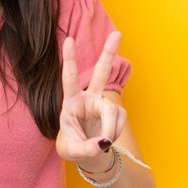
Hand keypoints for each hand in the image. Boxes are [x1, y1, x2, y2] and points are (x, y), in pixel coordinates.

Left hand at [55, 31, 126, 169]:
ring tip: (101, 141)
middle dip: (109, 53)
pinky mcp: (115, 112)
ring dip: (109, 129)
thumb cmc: (72, 146)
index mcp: (71, 101)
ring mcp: (103, 103)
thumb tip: (103, 142)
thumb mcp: (70, 150)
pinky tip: (106, 138)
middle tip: (118, 33)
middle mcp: (88, 97)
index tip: (69, 39)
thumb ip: (85, 148)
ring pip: (112, 110)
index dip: (70, 59)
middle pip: (101, 72)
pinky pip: (119, 120)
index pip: (70, 77)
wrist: (87, 154)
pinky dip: (113, 132)